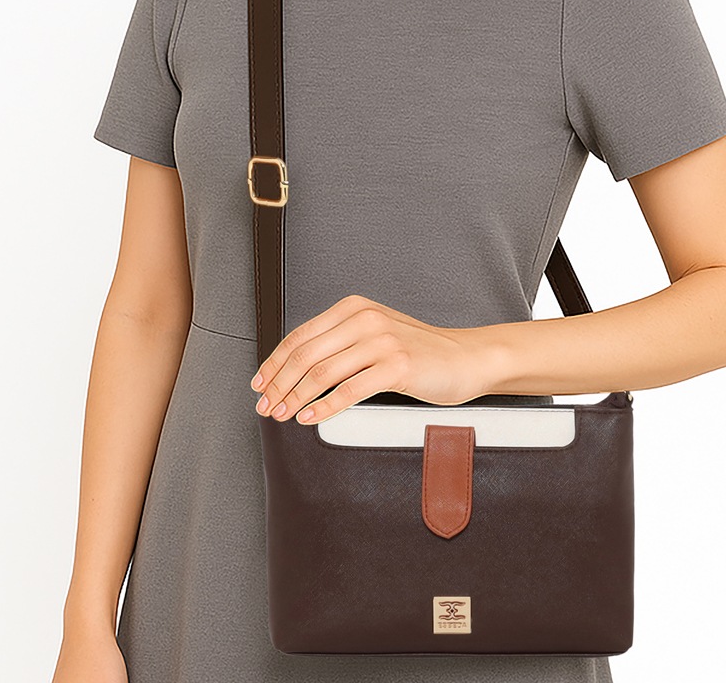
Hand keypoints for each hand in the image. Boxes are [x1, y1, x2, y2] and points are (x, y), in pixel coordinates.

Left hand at [248, 294, 491, 424]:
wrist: (465, 358)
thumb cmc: (419, 352)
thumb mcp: (375, 334)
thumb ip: (340, 343)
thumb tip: (294, 370)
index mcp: (354, 307)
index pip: (300, 335)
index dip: (274, 363)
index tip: (259, 384)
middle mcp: (365, 319)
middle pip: (306, 355)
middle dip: (278, 385)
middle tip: (265, 406)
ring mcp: (382, 341)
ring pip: (322, 373)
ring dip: (295, 398)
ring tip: (282, 415)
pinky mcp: (397, 366)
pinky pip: (349, 390)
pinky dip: (324, 408)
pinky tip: (310, 418)